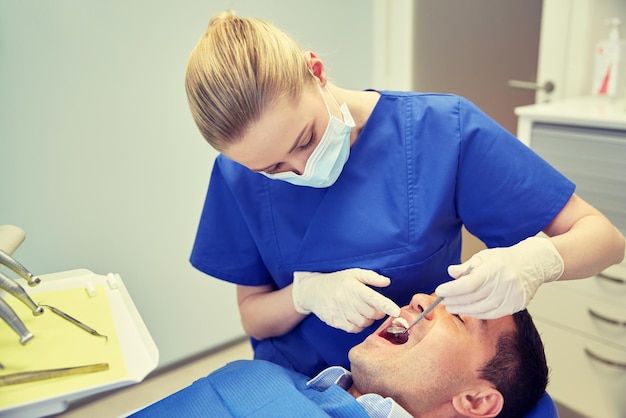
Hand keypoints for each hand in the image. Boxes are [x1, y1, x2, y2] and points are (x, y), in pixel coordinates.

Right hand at [292, 268, 400, 332]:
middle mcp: (346, 299)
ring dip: (368, 319)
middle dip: (377, 312)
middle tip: (373, 306)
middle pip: (372, 313)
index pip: (373, 298)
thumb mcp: (353, 274)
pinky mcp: (335, 321)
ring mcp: (339, 312)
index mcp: (353, 287)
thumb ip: (371, 277)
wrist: (312, 291)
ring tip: (362, 310)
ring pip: (364, 323)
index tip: (397, 312)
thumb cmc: (337, 281)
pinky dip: (359, 326)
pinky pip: (354, 329)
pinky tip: (355, 317)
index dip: (386, 305)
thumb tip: (387, 282)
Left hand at [436, 236, 563, 318]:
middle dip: (454, 300)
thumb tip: (450, 272)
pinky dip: (476, 313)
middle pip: (473, 298)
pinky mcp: (515, 306)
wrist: (533, 264)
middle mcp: (504, 284)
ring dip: (463, 309)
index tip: (440, 290)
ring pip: (481, 309)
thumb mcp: (483, 257)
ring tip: (451, 307)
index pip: (469, 284)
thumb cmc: (504, 259)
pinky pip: (491, 314)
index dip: (452, 289)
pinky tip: (467, 310)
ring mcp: (511, 297)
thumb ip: (466, 267)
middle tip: (442, 300)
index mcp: (495, 269)